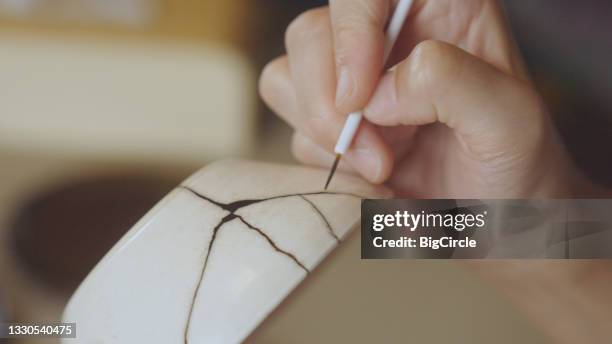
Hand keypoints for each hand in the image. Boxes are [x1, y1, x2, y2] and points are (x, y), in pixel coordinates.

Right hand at [259, 0, 583, 197]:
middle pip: (309, 35)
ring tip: (383, 169)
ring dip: (326, 136)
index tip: (359, 96)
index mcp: (435, 6)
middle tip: (379, 158)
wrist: (496, 218)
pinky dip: (326, 162)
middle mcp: (386, 35)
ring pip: (286, 79)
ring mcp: (354, 80)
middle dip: (331, 105)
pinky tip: (373, 177)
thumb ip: (450, 83)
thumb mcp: (509, 119)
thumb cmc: (516, 163)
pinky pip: (293, 130)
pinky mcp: (333, 121)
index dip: (350, 30)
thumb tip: (376, 93)